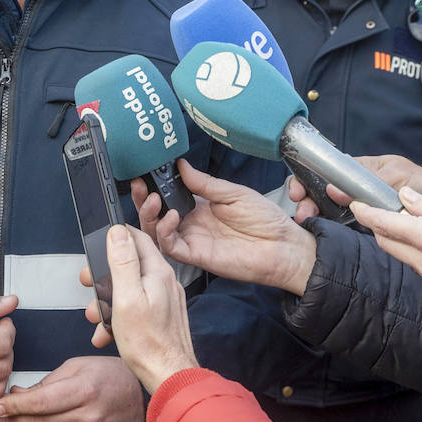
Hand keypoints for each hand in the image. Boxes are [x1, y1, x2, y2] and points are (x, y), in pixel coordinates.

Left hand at [0, 355, 144, 421]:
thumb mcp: (77, 366)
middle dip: (15, 421)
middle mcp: (91, 418)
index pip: (38, 403)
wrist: (143, 396)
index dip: (12, 406)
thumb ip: (46, 382)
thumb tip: (17, 395)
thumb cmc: (110, 376)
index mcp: (84, 390)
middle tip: (3, 417)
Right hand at [85, 225, 196, 392]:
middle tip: (89, 284)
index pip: (137, 237)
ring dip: (108, 299)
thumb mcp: (126, 298)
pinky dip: (119, 315)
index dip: (114, 238)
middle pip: (130, 263)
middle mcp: (164, 281)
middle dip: (104, 274)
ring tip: (96, 316)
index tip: (97, 247)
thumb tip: (117, 232)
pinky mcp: (162, 315)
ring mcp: (164, 299)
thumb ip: (122, 262)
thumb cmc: (148, 343)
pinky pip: (136, 306)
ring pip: (130, 287)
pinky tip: (108, 332)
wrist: (170, 376)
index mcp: (157, 272)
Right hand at [133, 160, 316, 294]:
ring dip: (149, 215)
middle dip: (143, 200)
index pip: (169, 195)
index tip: (146, 172)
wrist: (283, 247)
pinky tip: (171, 217)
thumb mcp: (233, 193)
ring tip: (152, 199)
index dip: (155, 186)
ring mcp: (193, 240)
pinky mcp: (196, 256)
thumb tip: (180, 165)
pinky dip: (165, 232)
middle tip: (139, 186)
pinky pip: (171, 247)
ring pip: (157, 231)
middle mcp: (192, 224)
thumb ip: (204, 183)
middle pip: (156, 214)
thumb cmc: (265, 220)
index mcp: (200, 206)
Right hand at [288, 154, 421, 221]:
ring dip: (315, 210)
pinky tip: (320, 228)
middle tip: (301, 212)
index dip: (308, 178)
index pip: (328, 168)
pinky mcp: (368, 217)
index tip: (299, 191)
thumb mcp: (399, 177)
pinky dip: (329, 222)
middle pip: (322, 187)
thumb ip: (370, 183)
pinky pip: (343, 218)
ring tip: (307, 220)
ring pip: (329, 204)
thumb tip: (335, 190)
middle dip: (307, 197)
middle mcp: (358, 183)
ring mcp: (361, 200)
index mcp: (363, 168)